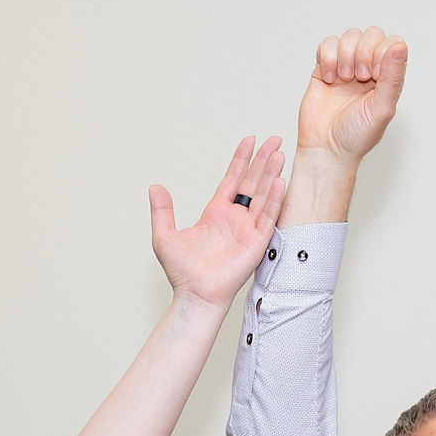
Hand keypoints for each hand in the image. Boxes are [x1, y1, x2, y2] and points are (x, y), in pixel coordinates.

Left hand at [151, 137, 284, 308]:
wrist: (195, 295)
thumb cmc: (183, 273)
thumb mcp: (164, 236)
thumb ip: (162, 211)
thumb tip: (155, 187)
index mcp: (216, 213)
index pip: (232, 179)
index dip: (241, 160)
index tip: (250, 141)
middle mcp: (235, 218)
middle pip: (253, 182)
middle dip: (263, 160)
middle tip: (274, 140)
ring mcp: (248, 229)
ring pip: (263, 195)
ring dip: (272, 174)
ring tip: (280, 154)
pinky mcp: (256, 243)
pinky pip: (268, 217)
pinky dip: (274, 199)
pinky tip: (280, 182)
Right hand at [295, 27, 407, 168]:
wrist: (325, 149)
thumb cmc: (357, 136)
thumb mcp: (382, 107)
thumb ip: (393, 76)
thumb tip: (400, 47)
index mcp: (387, 78)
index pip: (392, 44)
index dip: (383, 53)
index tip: (376, 76)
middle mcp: (368, 69)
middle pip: (371, 34)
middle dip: (364, 52)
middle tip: (360, 76)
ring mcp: (346, 67)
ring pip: (350, 36)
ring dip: (346, 55)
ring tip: (344, 78)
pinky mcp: (324, 68)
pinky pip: (328, 44)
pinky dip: (328, 57)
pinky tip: (329, 78)